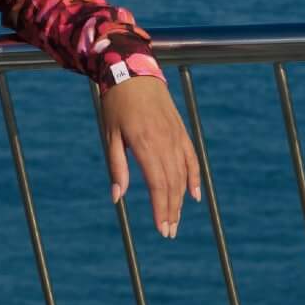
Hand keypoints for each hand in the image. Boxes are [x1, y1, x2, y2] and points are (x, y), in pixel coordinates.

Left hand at [98, 74, 200, 238]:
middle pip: (172, 184)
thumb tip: (117, 197)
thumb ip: (117, 167)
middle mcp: (164, 142)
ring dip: (180, 200)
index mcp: (144, 144)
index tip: (161, 229)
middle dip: (171, 211)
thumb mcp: (110, 136)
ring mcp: (176, 136)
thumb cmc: (116, 105)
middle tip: (169, 232)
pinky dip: (194, 178)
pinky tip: (193, 196)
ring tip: (176, 220)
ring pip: (182, 175)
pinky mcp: (181, 131)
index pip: (157, 185)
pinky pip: (191, 159)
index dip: (160, 209)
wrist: (134, 72)